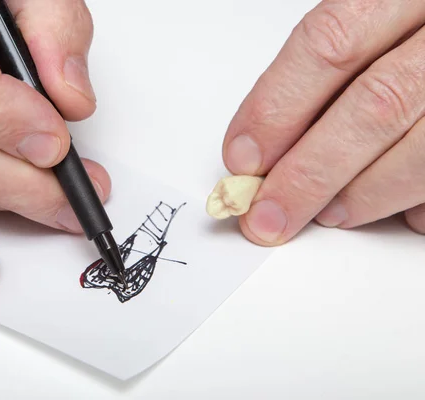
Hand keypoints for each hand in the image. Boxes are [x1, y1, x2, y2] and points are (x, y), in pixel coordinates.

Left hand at [222, 0, 424, 245]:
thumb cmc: (412, 35)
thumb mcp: (372, 25)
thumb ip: (324, 74)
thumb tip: (262, 148)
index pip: (330, 42)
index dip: (277, 106)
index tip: (242, 158)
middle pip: (376, 104)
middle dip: (310, 172)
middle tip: (267, 214)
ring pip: (423, 149)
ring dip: (363, 194)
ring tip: (328, 214)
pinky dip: (418, 205)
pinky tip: (396, 209)